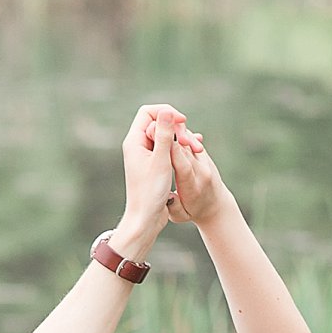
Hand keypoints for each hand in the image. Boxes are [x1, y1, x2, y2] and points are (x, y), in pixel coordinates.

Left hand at [118, 101, 186, 246]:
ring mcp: (145, 155)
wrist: (145, 220)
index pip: (148, 112)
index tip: (182, 123)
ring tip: (197, 149)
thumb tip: (167, 111)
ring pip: (164, 136)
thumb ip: (164, 135)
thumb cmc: (150, 194)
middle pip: (158, 122)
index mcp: (134, 141)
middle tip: (191, 142)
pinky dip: (179, 148)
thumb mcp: (161, 161)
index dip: (166, 113)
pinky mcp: (153, 165)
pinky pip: (167, 148)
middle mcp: (137, 146)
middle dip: (177, 127)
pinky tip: (193, 153)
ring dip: (180, 139)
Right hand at [165, 125, 228, 226]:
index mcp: (193, 187)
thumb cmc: (193, 212)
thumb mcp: (180, 217)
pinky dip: (178, 134)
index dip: (170, 151)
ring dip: (172, 132)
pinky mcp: (203, 153)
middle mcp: (201, 171)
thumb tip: (167, 197)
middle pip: (184, 149)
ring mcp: (204, 161)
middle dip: (168, 137)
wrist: (215, 206)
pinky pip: (190, 139)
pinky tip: (167, 132)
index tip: (156, 141)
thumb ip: (172, 207)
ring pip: (187, 140)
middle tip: (150, 131)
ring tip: (158, 130)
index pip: (183, 165)